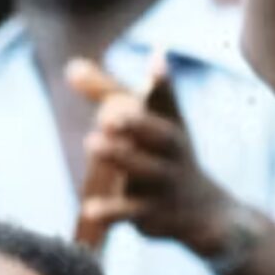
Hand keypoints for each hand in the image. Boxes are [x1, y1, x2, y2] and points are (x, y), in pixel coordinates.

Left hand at [66, 57, 240, 257]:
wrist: (203, 211)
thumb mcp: (146, 122)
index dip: (162, 81)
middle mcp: (173, 152)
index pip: (167, 101)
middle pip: (159, 136)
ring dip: (121, 157)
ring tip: (92, 143)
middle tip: (110, 113)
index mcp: (170, 124)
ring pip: (145, 171)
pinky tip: (89, 209)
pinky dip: (112, 212)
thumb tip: (71, 68)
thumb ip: (108, 94)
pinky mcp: (153, 215)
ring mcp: (165, 184)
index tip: (156, 59)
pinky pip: (131, 213)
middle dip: (138, 123)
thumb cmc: (164, 155)